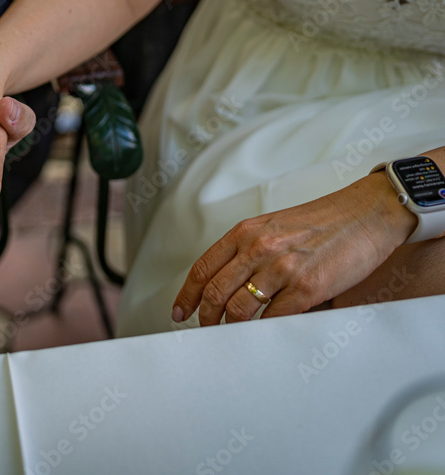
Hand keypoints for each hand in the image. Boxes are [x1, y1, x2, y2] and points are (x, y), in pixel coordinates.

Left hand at [173, 173, 418, 325]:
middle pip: (215, 293)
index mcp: (245, 233)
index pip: (202, 269)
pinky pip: (274, 318)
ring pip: (240, 310)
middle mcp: (258, 249)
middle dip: (206, 318)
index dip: (187, 296)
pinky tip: (265, 332)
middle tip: (207, 329)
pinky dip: (265, 330)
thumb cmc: (323, 221)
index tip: (181, 312)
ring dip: (233, 328)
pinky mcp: (307, 287)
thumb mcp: (273, 227)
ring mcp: (282, 268)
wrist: (366, 214)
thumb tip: (227, 283)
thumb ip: (247, 250)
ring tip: (235, 334)